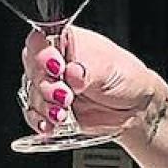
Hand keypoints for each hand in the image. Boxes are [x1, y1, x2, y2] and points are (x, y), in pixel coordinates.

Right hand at [18, 26, 163, 135]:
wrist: (135, 108)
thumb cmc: (125, 77)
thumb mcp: (109, 67)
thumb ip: (88, 70)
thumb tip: (72, 72)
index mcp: (66, 41)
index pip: (40, 41)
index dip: (42, 55)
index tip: (57, 68)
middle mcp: (54, 62)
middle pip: (32, 70)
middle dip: (45, 86)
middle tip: (65, 96)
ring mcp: (51, 86)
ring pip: (32, 94)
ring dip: (44, 107)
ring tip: (62, 115)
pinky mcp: (51, 108)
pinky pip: (35, 115)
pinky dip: (40, 121)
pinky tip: (50, 125)